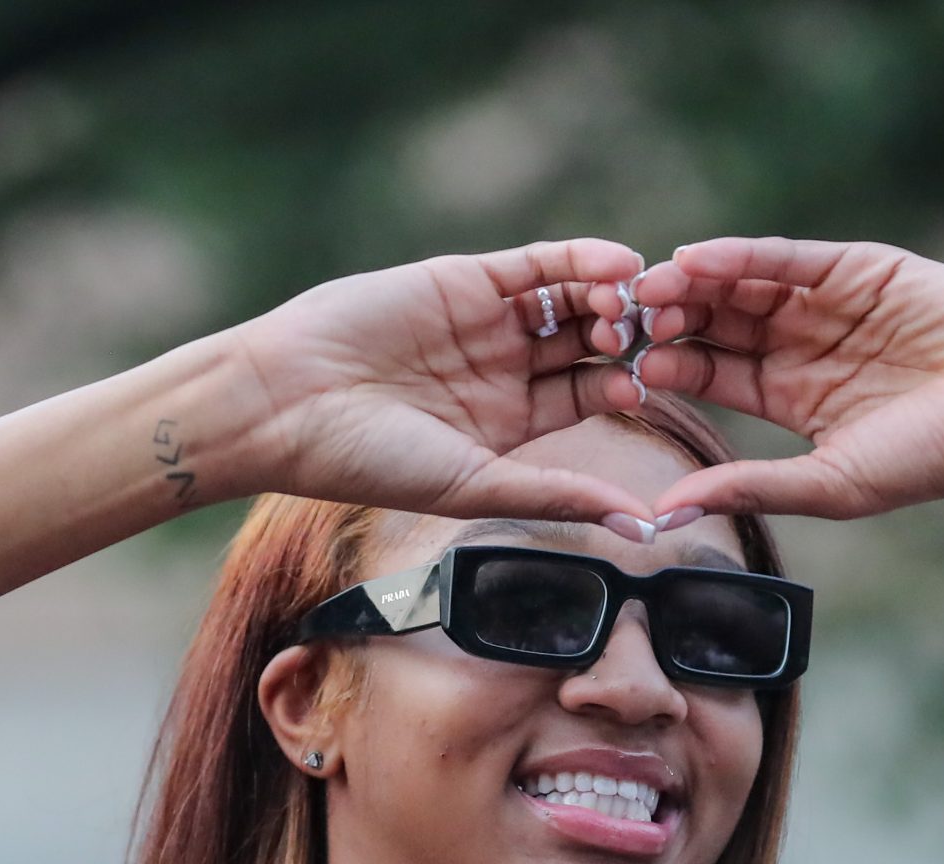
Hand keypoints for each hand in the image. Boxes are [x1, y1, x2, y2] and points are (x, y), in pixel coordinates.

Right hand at [222, 238, 653, 523]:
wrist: (288, 405)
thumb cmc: (371, 461)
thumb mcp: (476, 484)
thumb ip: (558, 494)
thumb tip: (642, 524)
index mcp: (514, 424)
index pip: (592, 396)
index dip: (628, 386)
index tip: (654, 385)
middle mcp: (505, 370)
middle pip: (589, 343)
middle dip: (627, 337)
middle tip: (656, 334)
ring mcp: (487, 321)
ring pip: (571, 299)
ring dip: (610, 297)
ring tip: (636, 303)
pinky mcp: (467, 278)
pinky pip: (538, 264)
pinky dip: (580, 259)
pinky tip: (617, 265)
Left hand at [592, 236, 943, 518]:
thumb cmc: (929, 460)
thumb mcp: (827, 483)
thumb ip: (747, 487)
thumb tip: (663, 513)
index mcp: (790, 396)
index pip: (713, 372)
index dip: (670, 367)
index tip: (627, 371)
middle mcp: (802, 344)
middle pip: (718, 322)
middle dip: (671, 318)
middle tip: (624, 321)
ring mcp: (828, 302)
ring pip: (744, 285)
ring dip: (695, 284)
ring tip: (650, 290)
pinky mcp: (857, 267)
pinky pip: (786, 258)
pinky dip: (742, 255)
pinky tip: (698, 259)